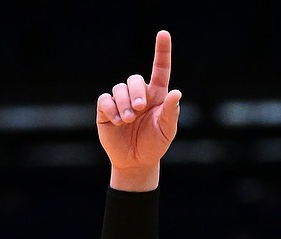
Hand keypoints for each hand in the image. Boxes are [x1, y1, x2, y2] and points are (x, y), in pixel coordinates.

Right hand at [96, 30, 183, 190]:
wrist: (136, 162)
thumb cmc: (154, 144)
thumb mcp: (167, 130)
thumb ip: (171, 112)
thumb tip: (176, 93)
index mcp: (157, 95)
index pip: (160, 69)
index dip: (162, 51)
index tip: (163, 34)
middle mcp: (138, 94)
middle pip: (134, 79)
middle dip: (136, 91)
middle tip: (139, 108)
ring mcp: (121, 101)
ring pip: (119, 88)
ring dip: (124, 103)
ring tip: (127, 119)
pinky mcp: (106, 111)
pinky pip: (105, 100)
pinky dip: (111, 108)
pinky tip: (117, 120)